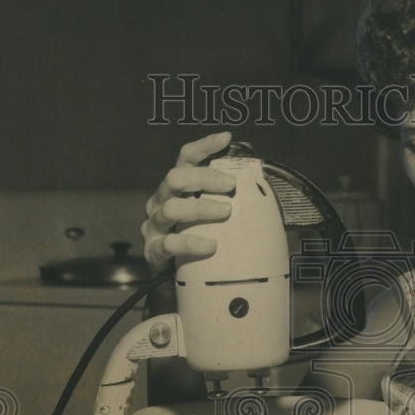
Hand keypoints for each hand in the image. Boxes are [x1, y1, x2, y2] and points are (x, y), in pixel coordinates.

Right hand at [141, 131, 236, 272]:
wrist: (176, 277)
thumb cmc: (199, 237)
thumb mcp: (212, 214)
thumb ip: (227, 198)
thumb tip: (260, 184)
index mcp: (176, 188)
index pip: (185, 158)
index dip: (203, 146)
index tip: (226, 138)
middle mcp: (160, 201)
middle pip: (175, 178)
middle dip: (204, 177)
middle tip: (232, 185)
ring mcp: (155, 226)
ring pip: (171, 209)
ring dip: (200, 208)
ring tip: (226, 212)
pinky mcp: (154, 251)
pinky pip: (169, 244)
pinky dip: (191, 243)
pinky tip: (211, 245)